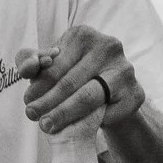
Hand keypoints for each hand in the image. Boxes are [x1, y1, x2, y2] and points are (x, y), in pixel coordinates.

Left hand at [16, 28, 143, 139]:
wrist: (111, 93)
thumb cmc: (73, 74)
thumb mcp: (49, 66)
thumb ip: (30, 62)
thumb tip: (28, 69)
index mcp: (83, 35)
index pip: (55, 65)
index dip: (38, 85)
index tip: (27, 101)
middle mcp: (108, 46)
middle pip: (70, 82)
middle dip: (47, 101)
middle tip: (32, 116)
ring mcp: (125, 69)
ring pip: (88, 98)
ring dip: (63, 114)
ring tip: (47, 125)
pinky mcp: (135, 93)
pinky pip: (108, 112)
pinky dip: (90, 123)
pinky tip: (78, 127)